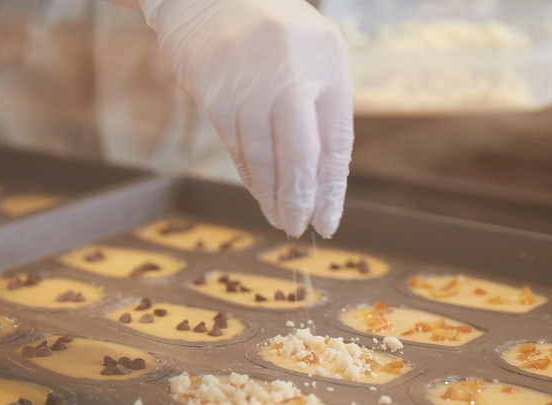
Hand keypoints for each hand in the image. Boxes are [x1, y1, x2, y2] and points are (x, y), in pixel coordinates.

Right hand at [139, 0, 353, 237]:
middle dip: (300, 199)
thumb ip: (319, 107)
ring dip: (271, 195)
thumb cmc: (266, 30)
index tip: (328, 220)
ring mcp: (251, 80)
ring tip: (278, 219)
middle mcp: (292, 69)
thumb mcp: (308, 55)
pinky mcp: (215, 91)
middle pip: (300, 155)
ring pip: (264, 156)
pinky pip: (236, 146)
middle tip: (299, 228)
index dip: (331, 188)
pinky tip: (257, 193)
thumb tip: (321, 179)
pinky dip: (249, 175)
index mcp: (329, 60)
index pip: (336, 141)